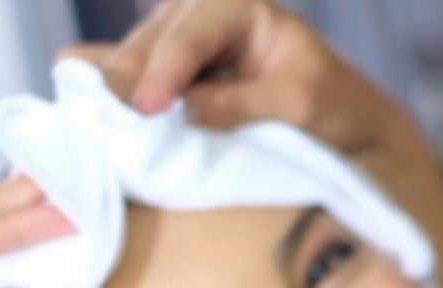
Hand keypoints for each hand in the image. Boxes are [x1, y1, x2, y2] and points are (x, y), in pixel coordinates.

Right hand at [63, 0, 407, 163]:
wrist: (347, 121)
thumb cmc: (333, 106)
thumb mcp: (296, 105)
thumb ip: (242, 103)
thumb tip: (184, 110)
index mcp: (240, 5)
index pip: (191, 36)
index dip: (164, 71)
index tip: (145, 108)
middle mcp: (206, 12)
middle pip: (153, 41)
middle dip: (127, 77)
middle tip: (104, 119)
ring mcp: (188, 40)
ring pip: (139, 58)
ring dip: (119, 89)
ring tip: (95, 122)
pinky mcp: (181, 72)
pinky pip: (144, 79)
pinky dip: (126, 98)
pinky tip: (100, 116)